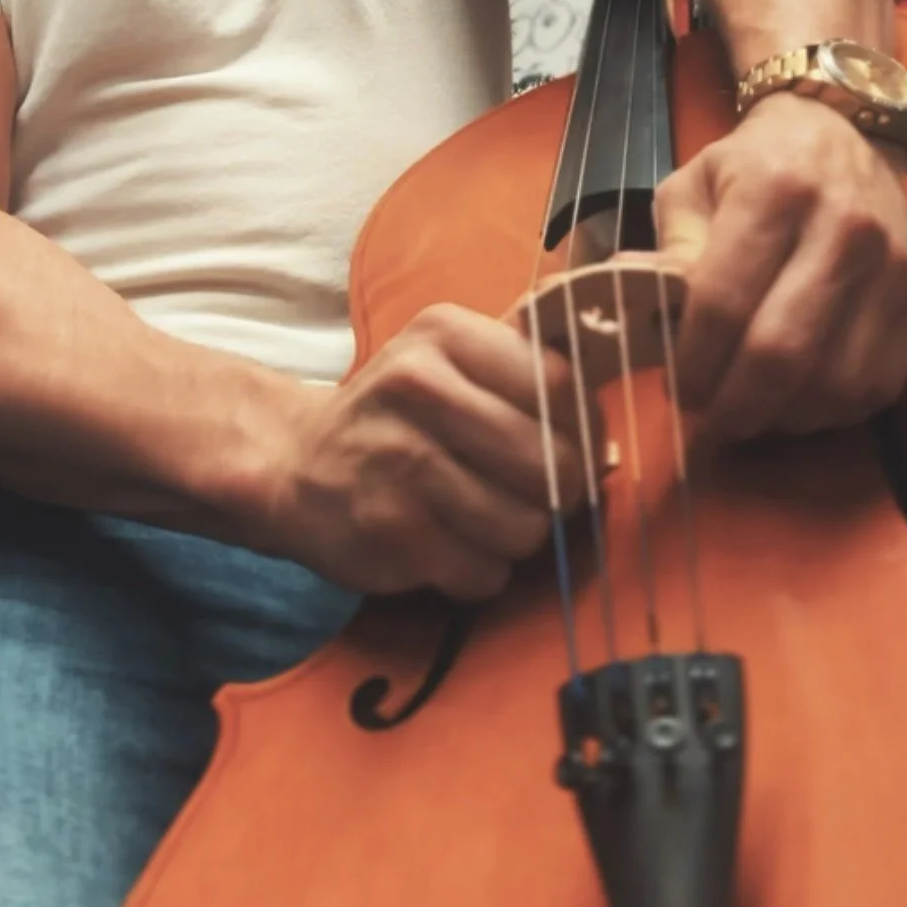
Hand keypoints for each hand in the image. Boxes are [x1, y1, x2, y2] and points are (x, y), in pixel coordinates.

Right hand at [263, 303, 587, 600]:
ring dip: (516, 535)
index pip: (562, 384)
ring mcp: (400, 461)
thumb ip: (528, 375)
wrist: (295, 462)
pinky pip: (485, 572)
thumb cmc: (398, 413)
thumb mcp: (450, 362)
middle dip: (557, 492)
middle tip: (528, 491)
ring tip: (479, 516)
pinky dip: (478, 571)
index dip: (583, 427)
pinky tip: (447, 544)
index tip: (571, 444)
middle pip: (552, 463)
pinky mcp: (390, 531)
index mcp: (444, 333)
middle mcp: (417, 387)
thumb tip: (611, 443)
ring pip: (525, 526)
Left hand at [654, 94, 906, 440]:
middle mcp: (844, 227)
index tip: (677, 385)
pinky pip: (873, 387)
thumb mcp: (694, 185)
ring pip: (831, 382)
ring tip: (747, 412)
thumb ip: (670, 250)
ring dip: (780, 416)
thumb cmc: (753, 165)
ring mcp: (892, 269)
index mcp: (775, 189)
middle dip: (733, 403)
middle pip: (780, 352)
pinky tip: (793, 403)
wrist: (842, 138)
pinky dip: (826, 412)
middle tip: (708, 414)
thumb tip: (638, 316)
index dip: (693, 360)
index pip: (724, 301)